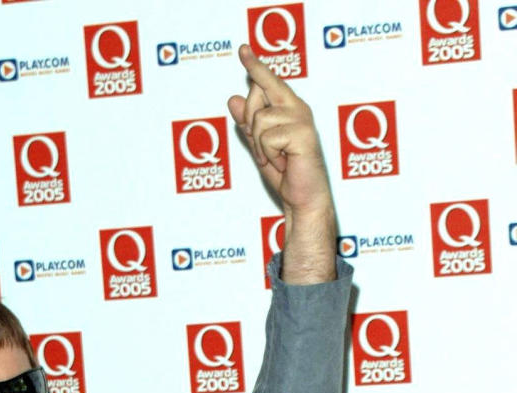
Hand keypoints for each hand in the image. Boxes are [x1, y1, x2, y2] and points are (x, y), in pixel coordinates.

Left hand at [228, 44, 335, 282]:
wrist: (302, 199)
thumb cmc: (286, 175)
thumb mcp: (260, 147)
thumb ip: (247, 124)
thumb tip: (233, 99)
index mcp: (288, 107)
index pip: (266, 81)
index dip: (255, 65)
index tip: (242, 49)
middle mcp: (297, 107)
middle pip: (256, 95)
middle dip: (251, 123)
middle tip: (266, 151)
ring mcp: (301, 118)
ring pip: (259, 120)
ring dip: (260, 146)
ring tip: (277, 159)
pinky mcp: (303, 133)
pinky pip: (267, 137)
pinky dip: (268, 155)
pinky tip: (284, 163)